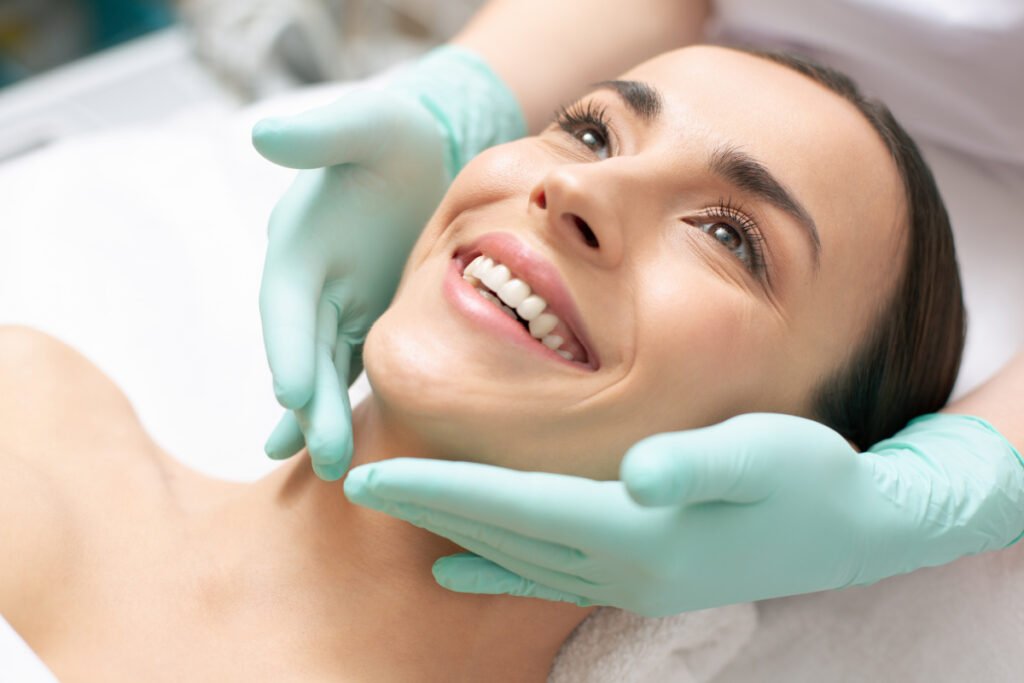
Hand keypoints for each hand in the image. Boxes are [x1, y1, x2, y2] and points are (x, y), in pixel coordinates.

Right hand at [254, 46, 525, 479]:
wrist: (425, 148)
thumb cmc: (395, 134)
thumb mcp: (366, 124)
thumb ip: (322, 133)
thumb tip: (264, 133)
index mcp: (299, 243)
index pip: (287, 304)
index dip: (289, 346)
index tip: (294, 393)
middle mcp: (310, 282)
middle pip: (305, 352)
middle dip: (312, 406)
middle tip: (325, 458)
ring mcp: (338, 304)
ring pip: (328, 371)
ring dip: (327, 418)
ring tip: (330, 467)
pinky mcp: (370, 317)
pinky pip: (359, 367)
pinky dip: (352, 404)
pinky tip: (351, 445)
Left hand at [343, 413, 1023, 615]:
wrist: (853, 530)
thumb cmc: (808, 477)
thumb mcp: (762, 454)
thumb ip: (697, 464)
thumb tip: (641, 473)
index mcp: (633, 529)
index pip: (510, 505)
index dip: (437, 486)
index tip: (370, 472)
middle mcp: (618, 564)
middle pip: (495, 532)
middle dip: (423, 506)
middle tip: (354, 479)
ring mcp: (624, 579)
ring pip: (511, 554)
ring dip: (448, 530)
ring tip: (395, 508)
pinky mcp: (636, 578)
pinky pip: (541, 577)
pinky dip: (491, 568)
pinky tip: (453, 568)